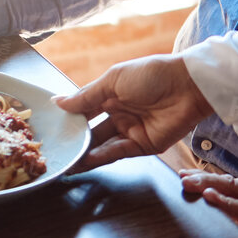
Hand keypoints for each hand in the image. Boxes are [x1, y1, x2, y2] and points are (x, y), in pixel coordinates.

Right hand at [55, 54, 212, 168]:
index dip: (68, 119)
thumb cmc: (151, 75)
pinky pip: (117, 153)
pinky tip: (84, 162)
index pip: (84, 110)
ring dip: (84, 154)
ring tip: (64, 162)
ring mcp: (130, 131)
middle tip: (54, 151)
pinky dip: (100, 158)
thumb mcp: (113, 80)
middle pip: (91, 131)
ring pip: (102, 145)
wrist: (188, 86)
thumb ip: (86, 96)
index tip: (49, 128)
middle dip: (74, 141)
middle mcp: (119, 114)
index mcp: (111, 95)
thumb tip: (58, 102)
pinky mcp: (143, 146)